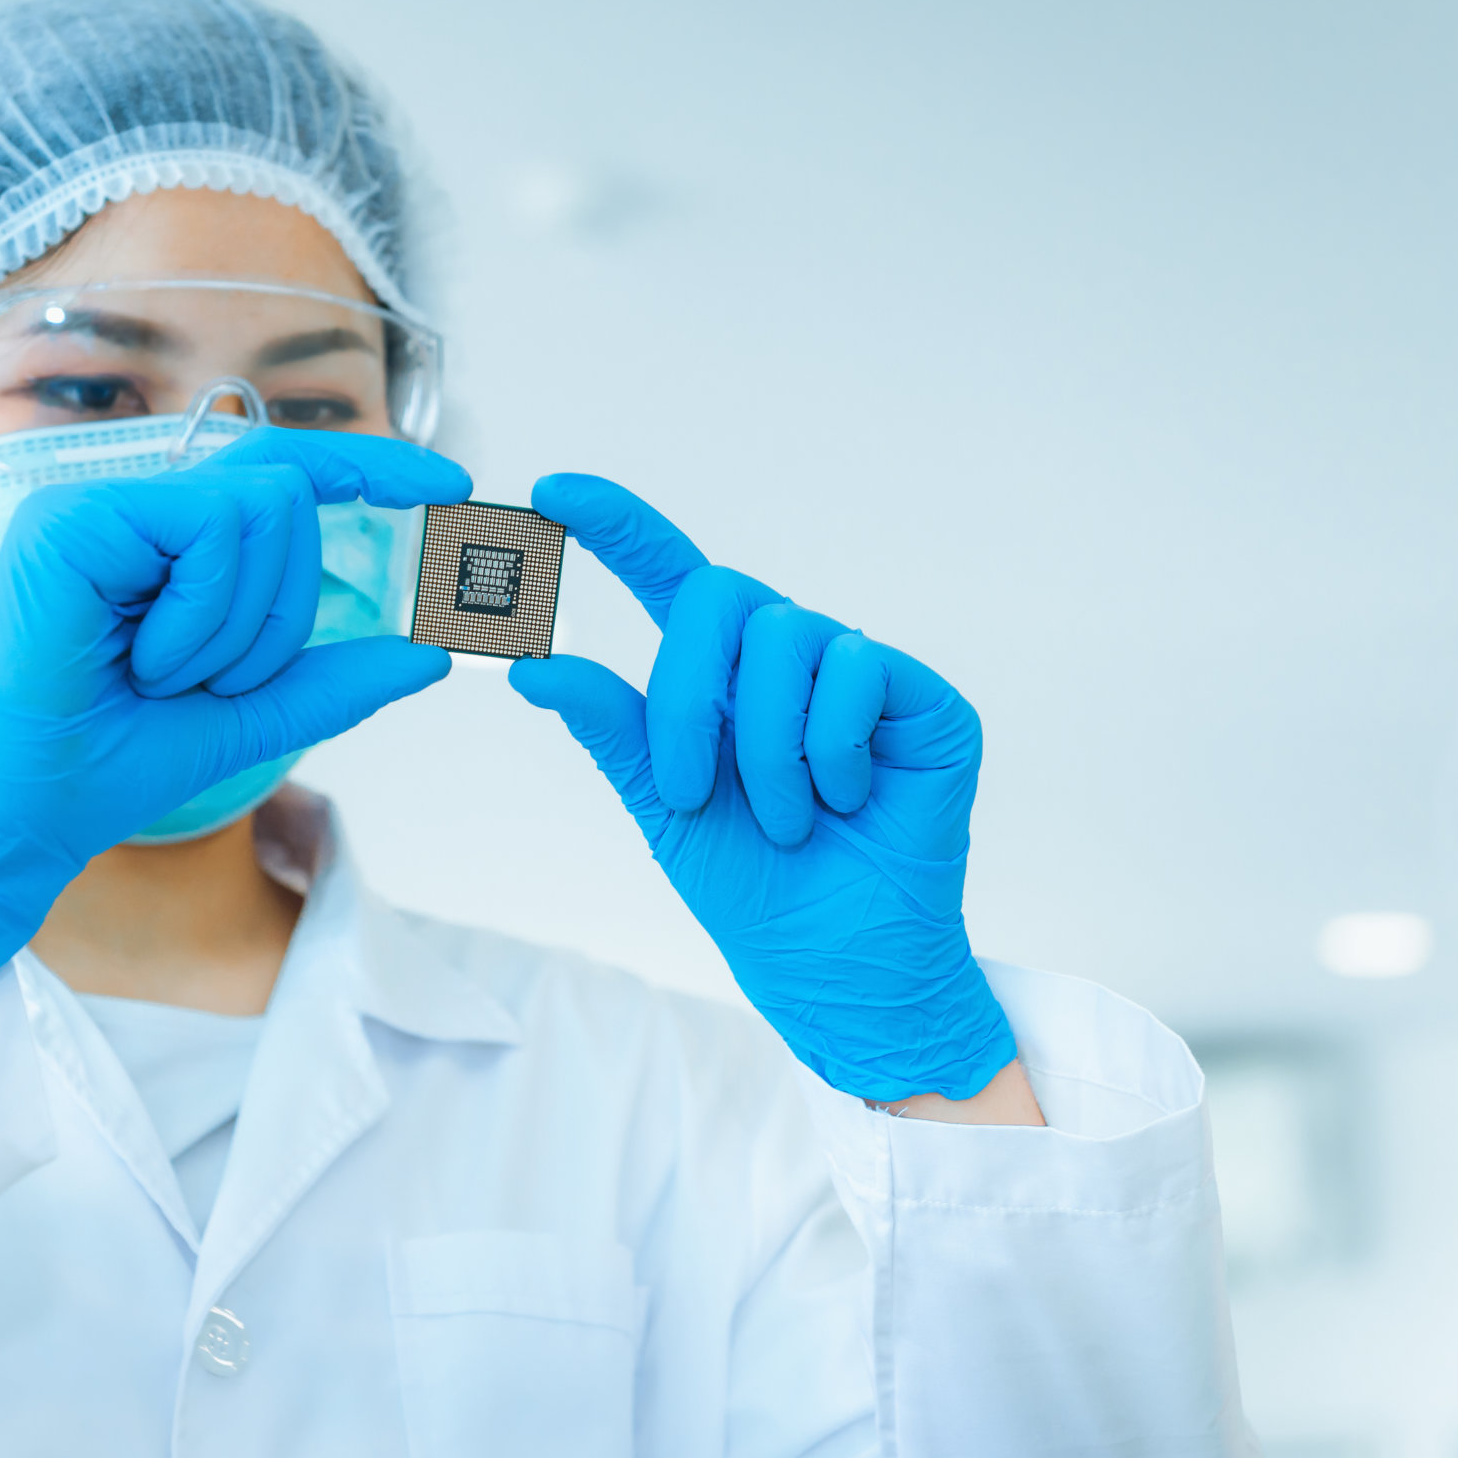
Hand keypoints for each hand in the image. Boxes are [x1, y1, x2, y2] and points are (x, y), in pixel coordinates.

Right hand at [0, 427, 469, 987]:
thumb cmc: (107, 761)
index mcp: (176, 545)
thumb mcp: (248, 719)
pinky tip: (146, 658)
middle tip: (213, 681)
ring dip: (239, 623)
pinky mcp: (75, 518)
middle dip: (285, 608)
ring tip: (165, 675)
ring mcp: (102, 505)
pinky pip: (203, 527)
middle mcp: (139, 509)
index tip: (451, 487)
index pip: (293, 475)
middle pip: (289, 497)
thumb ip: (330, 681)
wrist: (23, 809)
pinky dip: (201, 612)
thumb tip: (427, 654)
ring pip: (259, 508)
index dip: (375, 468)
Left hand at [509, 475, 1015, 1102]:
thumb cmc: (756, 891)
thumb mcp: (663, 807)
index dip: (617, 525)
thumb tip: (535, 667)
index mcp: (721, 679)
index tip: (549, 491)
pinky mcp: (922, 698)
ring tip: (786, 820)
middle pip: (720, 593)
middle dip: (688, 692)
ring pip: (787, 633)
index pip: (669, 573)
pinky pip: (855, 669)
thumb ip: (612, 728)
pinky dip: (830, 747)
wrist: (837, 966)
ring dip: (765, 746)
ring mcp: (859, 673)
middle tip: (687, 787)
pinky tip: (844, 800)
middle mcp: (788, 661)